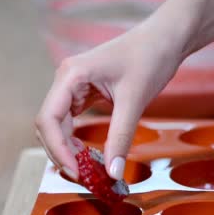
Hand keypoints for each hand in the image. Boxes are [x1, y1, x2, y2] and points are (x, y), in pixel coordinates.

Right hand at [35, 23, 183, 180]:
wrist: (166, 37)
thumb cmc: (150, 57)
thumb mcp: (135, 100)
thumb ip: (121, 138)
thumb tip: (113, 173)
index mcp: (71, 75)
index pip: (48, 119)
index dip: (57, 149)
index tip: (75, 171)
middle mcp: (65, 80)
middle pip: (48, 125)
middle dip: (60, 152)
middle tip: (81, 177)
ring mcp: (72, 86)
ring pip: (57, 126)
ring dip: (66, 149)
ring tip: (85, 170)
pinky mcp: (83, 92)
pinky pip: (70, 122)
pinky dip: (75, 141)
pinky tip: (87, 155)